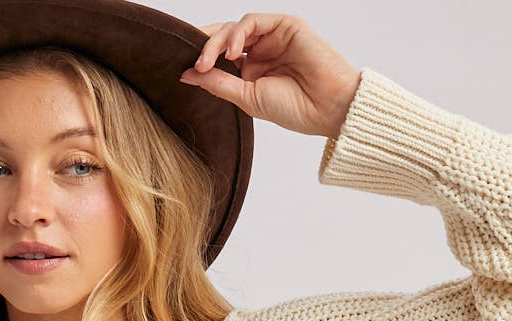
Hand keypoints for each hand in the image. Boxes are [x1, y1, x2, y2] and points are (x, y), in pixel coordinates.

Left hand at [179, 13, 361, 138]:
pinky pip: (254, 21)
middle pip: (224, 39)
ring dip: (218, 42)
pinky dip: (238, 32)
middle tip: (194, 64)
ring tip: (208, 61)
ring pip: (236, 28)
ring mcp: (273, 37)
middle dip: (205, 48)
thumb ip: (219, 84)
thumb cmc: (296, 109)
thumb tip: (188, 75)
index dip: (203, 58)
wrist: (328, 108)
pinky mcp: (285, 25)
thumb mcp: (248, 98)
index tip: (184, 69)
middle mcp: (262, 51)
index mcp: (253, 70)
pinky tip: (232, 51)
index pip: (221, 56)